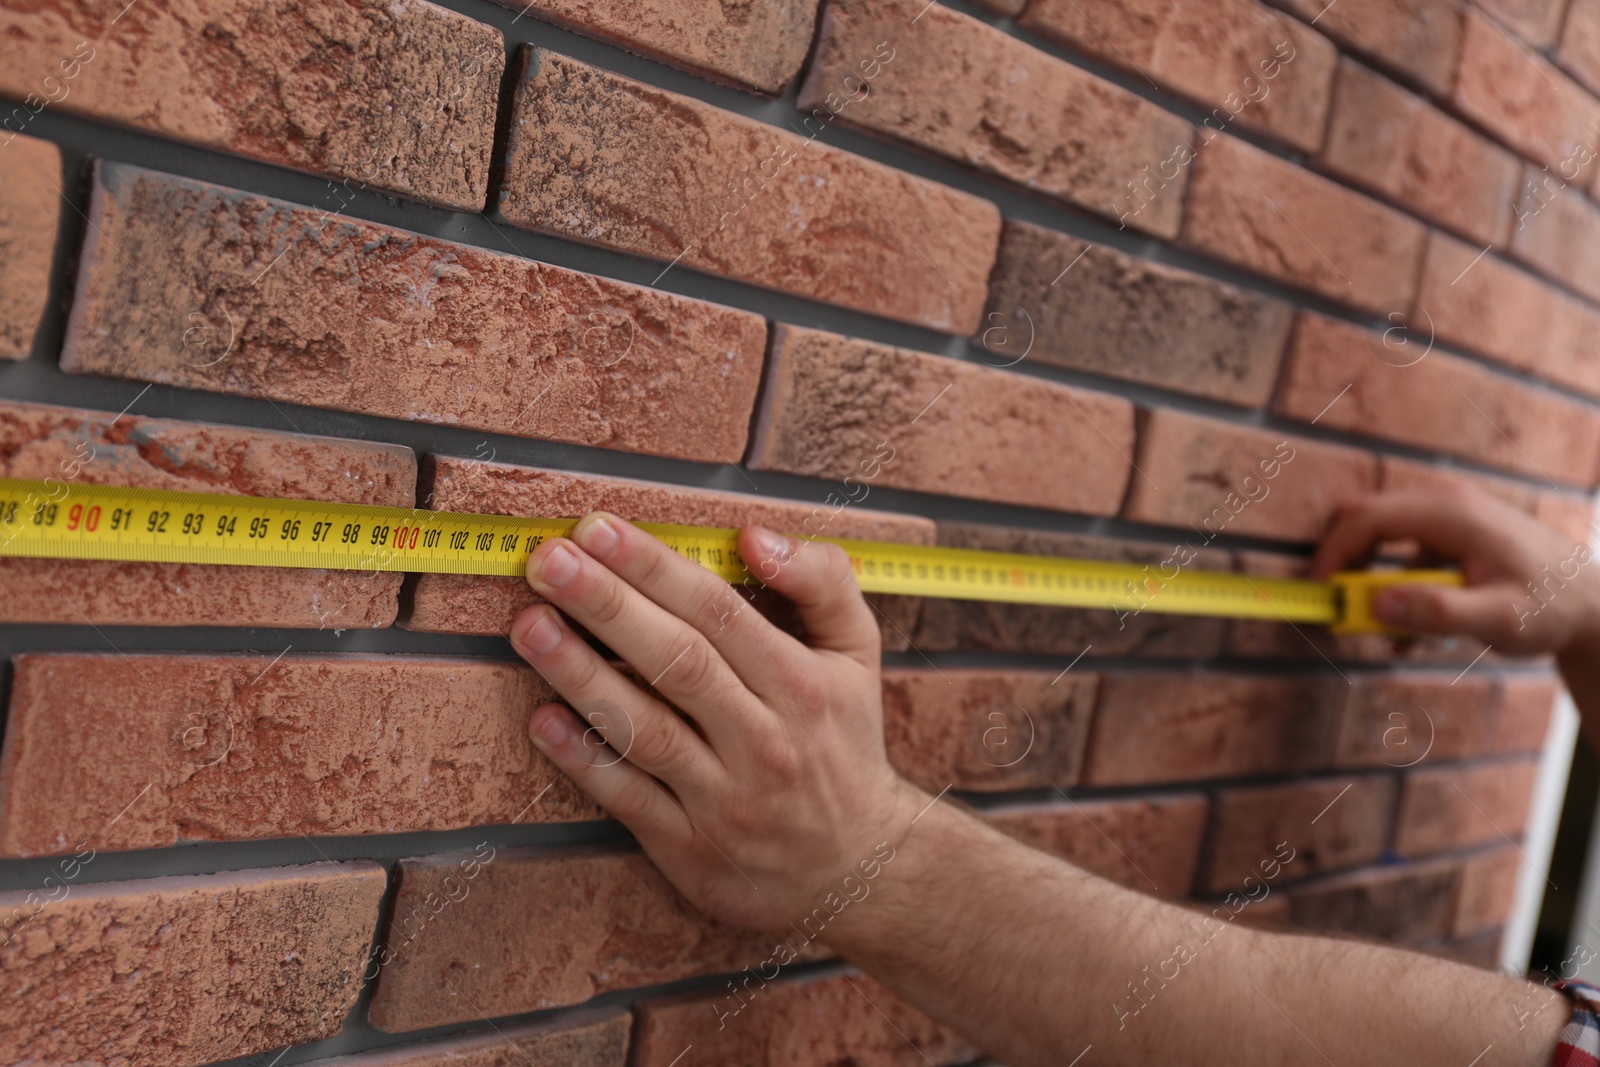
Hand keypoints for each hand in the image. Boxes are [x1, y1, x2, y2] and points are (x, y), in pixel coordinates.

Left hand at [507, 512, 927, 931]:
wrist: (857, 868)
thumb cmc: (842, 741)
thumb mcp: (857, 654)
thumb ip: (822, 581)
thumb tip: (754, 536)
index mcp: (801, 684)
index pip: (719, 612)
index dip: (655, 568)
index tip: (598, 529)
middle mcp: (764, 740)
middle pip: (677, 662)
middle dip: (608, 605)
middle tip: (548, 560)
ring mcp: (725, 800)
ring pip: (645, 729)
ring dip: (581, 675)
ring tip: (530, 626)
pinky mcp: (691, 849)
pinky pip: (628, 799)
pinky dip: (583, 760)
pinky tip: (542, 719)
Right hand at [1312, 486, 1599, 655]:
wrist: (1594, 604)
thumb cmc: (1554, 607)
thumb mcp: (1497, 618)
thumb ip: (1436, 612)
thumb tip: (1375, 605)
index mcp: (1452, 514)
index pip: (1368, 518)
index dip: (1333, 552)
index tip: (1318, 589)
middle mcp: (1447, 506)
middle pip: (1369, 520)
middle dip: (1346, 564)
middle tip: (1341, 607)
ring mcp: (1452, 518)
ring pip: (1385, 538)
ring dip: (1373, 581)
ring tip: (1383, 628)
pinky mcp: (1455, 537)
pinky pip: (1408, 555)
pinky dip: (1397, 587)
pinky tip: (1409, 630)